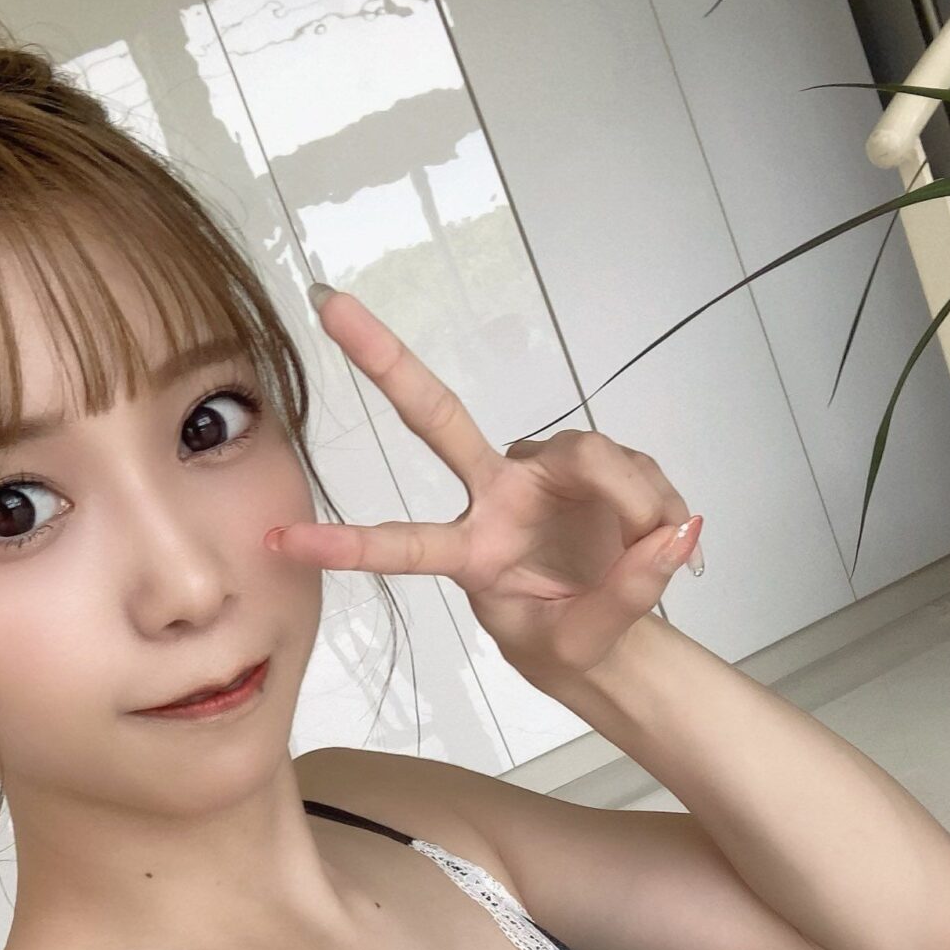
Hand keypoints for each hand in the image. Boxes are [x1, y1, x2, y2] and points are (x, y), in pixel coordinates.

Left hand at [265, 287, 703, 687]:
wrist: (617, 642)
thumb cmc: (572, 644)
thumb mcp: (584, 646)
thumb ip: (621, 598)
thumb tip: (667, 539)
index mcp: (472, 554)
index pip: (403, 546)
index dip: (346, 544)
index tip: (281, 537)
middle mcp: (495, 497)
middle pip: (438, 419)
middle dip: (385, 362)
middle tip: (328, 303)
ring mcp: (541, 474)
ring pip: (588, 454)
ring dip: (634, 503)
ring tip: (657, 552)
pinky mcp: (592, 465)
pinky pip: (633, 468)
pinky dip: (660, 508)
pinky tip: (668, 537)